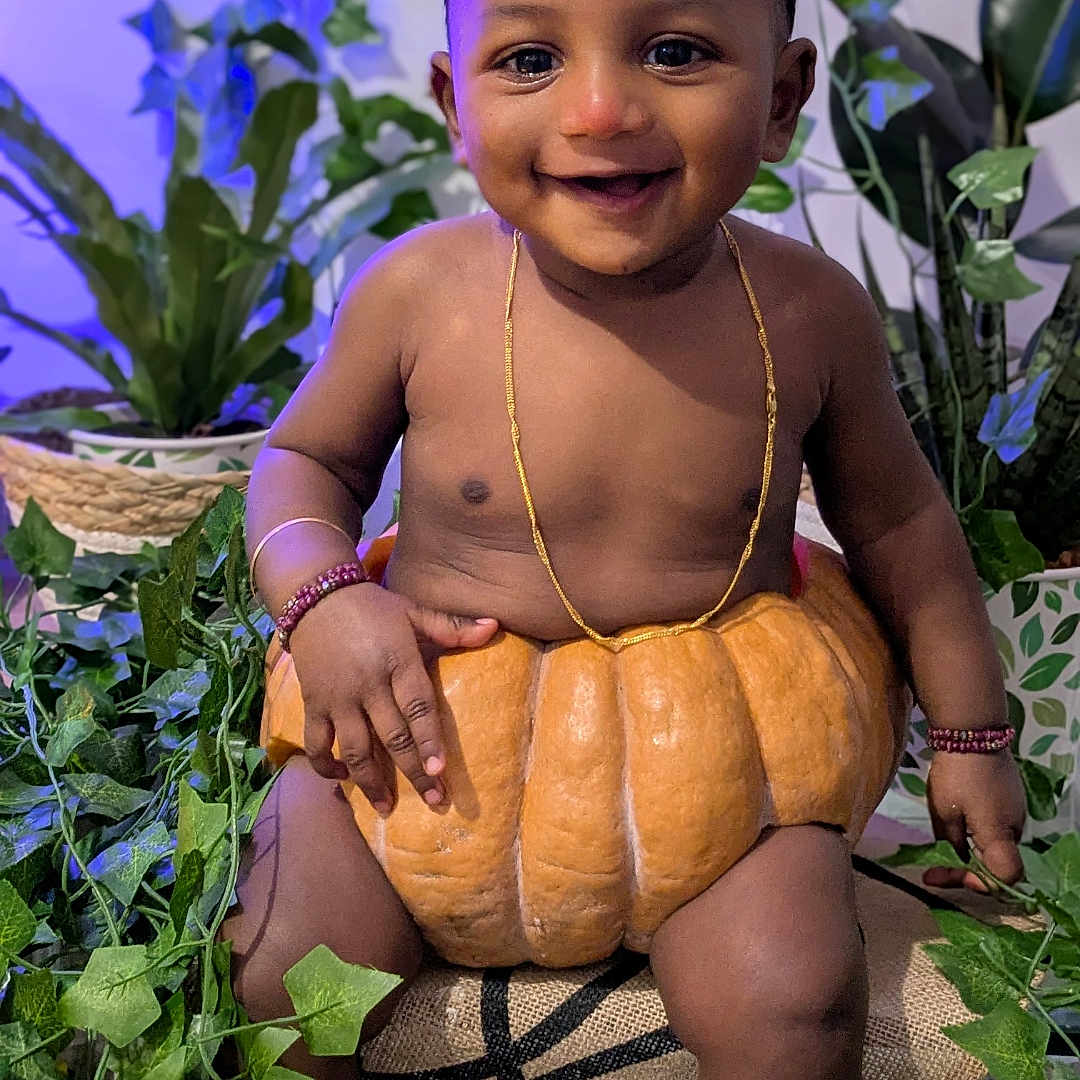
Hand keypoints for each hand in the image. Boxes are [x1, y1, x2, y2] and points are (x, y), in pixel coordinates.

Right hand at [289, 582, 498, 814]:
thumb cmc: (373, 606)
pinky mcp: (312, 702)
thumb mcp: (413, 610)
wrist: (315, 594)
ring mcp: (338, 697)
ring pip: (355, 748)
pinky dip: (325, 765)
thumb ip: (452, 627)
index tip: (441, 770)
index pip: (418, 707)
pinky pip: (317, 742)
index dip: (429, 740)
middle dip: (413, 772)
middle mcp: (368, 684)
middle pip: (393, 736)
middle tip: (433, 801)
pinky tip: (341, 779)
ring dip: (371, 781)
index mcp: (397, 660)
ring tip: (386, 808)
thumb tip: (495, 626)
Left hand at [921, 748, 1025, 892]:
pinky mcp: (1011, 799)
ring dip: (971, 851)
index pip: (1004, 879)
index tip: (944, 874)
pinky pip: (997, 827)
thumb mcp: (943, 812)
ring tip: (941, 846)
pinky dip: (977, 833)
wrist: (973, 733)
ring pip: (996, 845)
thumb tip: (959, 857)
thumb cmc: (956, 773)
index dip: (976, 884)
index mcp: (1000, 835)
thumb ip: (951, 842)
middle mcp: (1015, 828)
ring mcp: (1016, 812)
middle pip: (998, 865)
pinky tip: (956, 822)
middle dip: (966, 870)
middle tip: (933, 870)